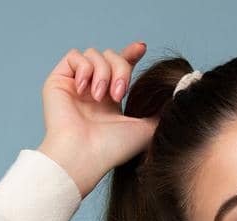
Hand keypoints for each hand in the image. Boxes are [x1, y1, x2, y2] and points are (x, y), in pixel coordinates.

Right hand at [38, 42, 159, 196]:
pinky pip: (74, 56)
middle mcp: (92, 91)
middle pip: (110, 56)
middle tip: (119, 94)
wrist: (84, 156)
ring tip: (101, 97)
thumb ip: (161, 111)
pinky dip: (84, 68)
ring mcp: (75, 85)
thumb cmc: (112, 149)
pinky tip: (85, 90)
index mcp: (110, 100)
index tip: (142, 48)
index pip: (120, 67)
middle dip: (120, 69)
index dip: (130, 54)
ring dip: (102, 72)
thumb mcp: (146, 128)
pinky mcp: (58, 81)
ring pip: (94, 54)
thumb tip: (178, 94)